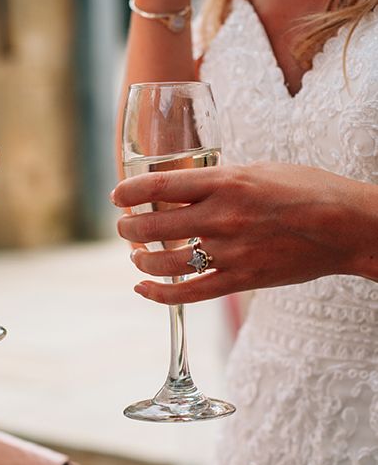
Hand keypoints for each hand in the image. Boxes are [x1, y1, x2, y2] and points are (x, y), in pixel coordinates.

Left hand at [112, 161, 377, 303]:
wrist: (348, 226)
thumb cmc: (305, 190)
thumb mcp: (257, 170)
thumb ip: (216, 180)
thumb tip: (178, 188)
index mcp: (226, 182)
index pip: (159, 185)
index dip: (129, 191)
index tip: (116, 195)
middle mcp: (222, 217)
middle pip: (153, 226)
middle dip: (128, 226)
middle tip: (123, 226)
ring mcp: (230, 251)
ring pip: (164, 262)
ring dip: (139, 260)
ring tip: (135, 255)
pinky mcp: (240, 280)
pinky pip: (188, 293)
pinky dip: (158, 293)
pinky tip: (142, 288)